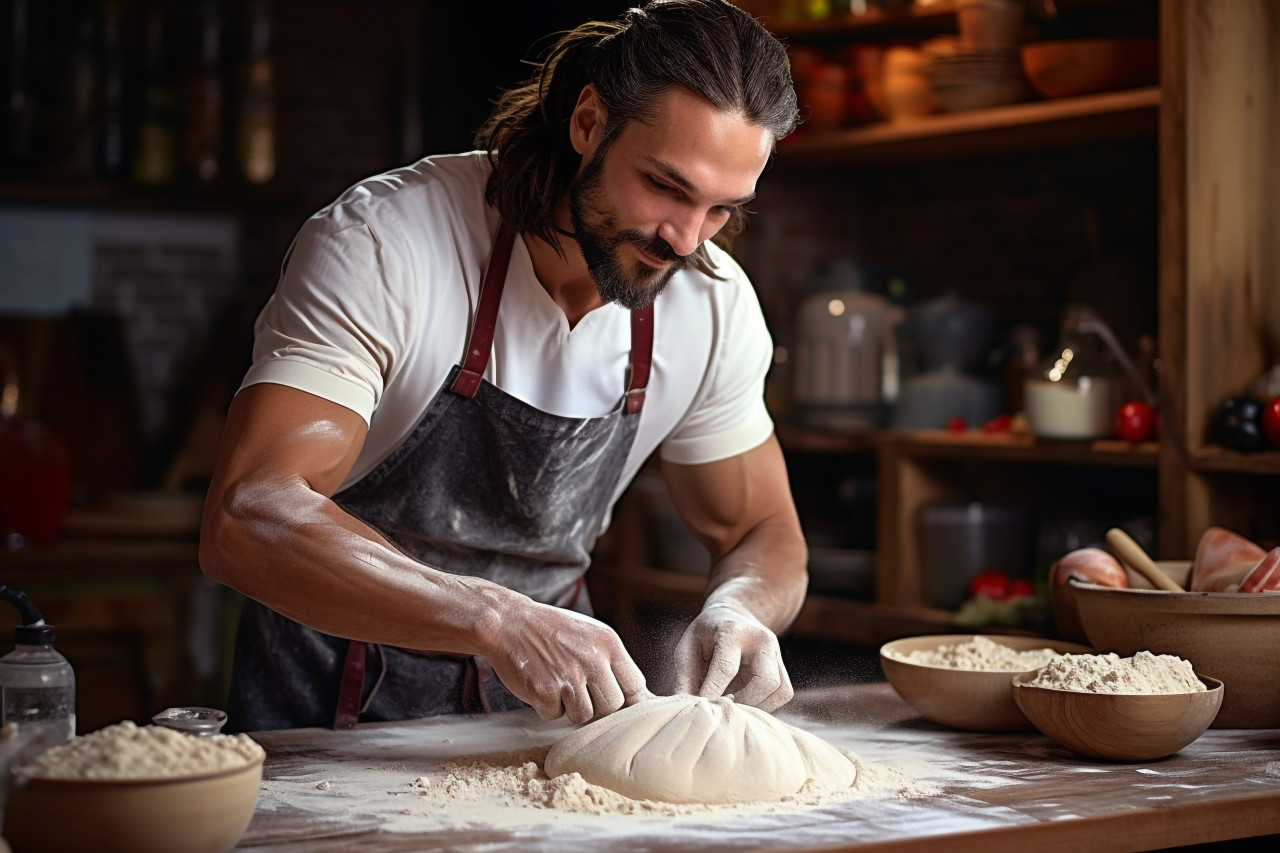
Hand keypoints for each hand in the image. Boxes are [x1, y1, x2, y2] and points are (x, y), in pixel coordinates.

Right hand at [484, 600, 650, 723]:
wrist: (509, 622)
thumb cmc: (552, 631)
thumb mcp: (590, 635)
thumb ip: (613, 663)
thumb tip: (640, 699)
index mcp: (608, 643)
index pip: (635, 686)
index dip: (625, 698)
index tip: (612, 698)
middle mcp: (592, 659)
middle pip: (612, 707)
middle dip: (597, 706)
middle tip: (578, 690)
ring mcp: (568, 677)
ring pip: (584, 716)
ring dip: (569, 707)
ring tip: (557, 684)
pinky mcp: (544, 692)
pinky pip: (555, 716)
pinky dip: (546, 707)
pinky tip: (540, 685)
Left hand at [673, 602, 792, 711]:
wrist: (734, 615)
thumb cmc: (705, 635)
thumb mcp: (688, 648)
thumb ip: (685, 678)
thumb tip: (683, 709)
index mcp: (732, 631)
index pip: (726, 668)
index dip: (713, 693)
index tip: (702, 711)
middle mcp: (761, 639)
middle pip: (765, 681)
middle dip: (744, 703)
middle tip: (723, 710)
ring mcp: (776, 652)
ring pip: (779, 690)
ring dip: (756, 706)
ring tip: (733, 706)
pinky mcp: (783, 666)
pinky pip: (783, 693)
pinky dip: (766, 705)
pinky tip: (746, 702)